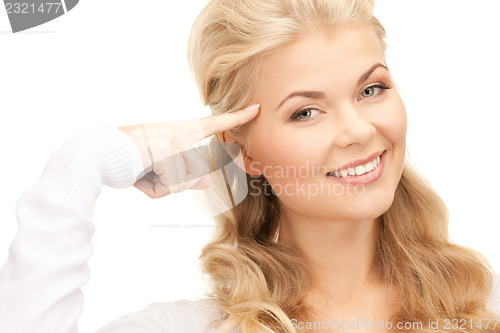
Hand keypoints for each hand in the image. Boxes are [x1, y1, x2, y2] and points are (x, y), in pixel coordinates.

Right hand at [118, 104, 259, 197]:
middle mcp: (178, 132)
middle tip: (148, 171)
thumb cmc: (128, 160)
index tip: (255, 109)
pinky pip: (171, 184)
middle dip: (174, 181)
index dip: (234, 118)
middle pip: (196, 170)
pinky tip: (137, 174)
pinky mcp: (166, 151)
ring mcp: (173, 140)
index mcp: (177, 131)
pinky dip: (154, 188)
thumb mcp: (158, 169)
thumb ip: (184, 177)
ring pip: (184, 180)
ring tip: (140, 172)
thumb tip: (205, 182)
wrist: (98, 153)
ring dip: (162, 185)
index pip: (211, 125)